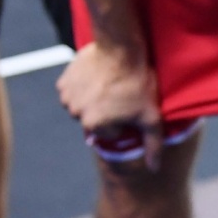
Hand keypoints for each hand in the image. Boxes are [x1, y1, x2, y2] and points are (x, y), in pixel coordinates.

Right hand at [56, 42, 162, 168]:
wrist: (121, 48)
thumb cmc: (138, 83)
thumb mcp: (151, 117)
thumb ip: (153, 145)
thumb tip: (154, 169)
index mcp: (94, 125)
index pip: (111, 132)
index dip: (124, 120)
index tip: (130, 105)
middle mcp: (75, 113)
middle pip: (95, 121)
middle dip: (108, 112)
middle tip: (121, 94)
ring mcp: (67, 97)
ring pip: (83, 107)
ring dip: (94, 101)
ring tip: (110, 86)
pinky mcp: (63, 82)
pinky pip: (74, 93)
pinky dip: (83, 89)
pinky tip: (98, 79)